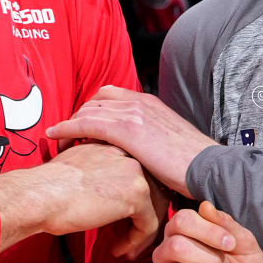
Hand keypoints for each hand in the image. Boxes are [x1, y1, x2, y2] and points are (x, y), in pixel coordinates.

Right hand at [0, 141, 163, 258]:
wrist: (40, 194)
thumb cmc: (47, 186)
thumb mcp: (76, 167)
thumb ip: (97, 172)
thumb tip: (104, 193)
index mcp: (114, 144)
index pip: (139, 172)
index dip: (133, 198)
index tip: (120, 218)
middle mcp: (129, 153)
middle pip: (154, 188)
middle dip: (143, 217)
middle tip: (130, 237)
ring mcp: (136, 172)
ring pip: (156, 207)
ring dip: (141, 233)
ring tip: (125, 248)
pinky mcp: (137, 194)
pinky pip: (149, 225)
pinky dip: (135, 241)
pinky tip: (117, 249)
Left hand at [47, 86, 218, 195]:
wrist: (207, 167)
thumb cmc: (193, 163)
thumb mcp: (171, 141)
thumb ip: (154, 138)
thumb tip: (144, 151)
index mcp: (150, 103)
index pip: (111, 95)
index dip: (93, 108)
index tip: (83, 124)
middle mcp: (139, 103)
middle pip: (96, 100)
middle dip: (78, 114)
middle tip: (67, 134)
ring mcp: (132, 114)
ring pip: (88, 110)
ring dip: (69, 122)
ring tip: (58, 138)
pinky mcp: (126, 130)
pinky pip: (86, 123)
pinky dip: (67, 127)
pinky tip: (55, 136)